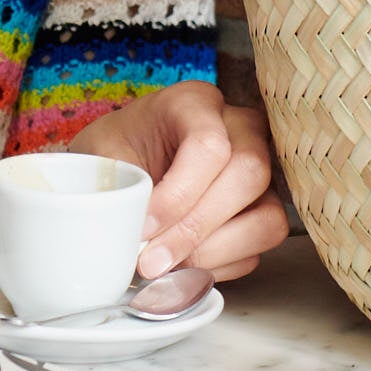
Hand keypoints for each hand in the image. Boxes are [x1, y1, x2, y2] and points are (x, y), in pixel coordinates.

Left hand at [70, 81, 286, 283]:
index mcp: (195, 104)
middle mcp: (240, 131)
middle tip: (151, 260)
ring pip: (268, 217)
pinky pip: (260, 244)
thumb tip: (134, 238)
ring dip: (214, 251)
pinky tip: (183, 265)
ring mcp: (259, 173)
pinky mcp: (263, 210)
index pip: (209, 145)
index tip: (143, 227)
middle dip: (196, 227)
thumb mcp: (102, 155)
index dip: (178, 195)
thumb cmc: (116, 153)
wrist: (122, 167)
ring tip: (167, 267)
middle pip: (248, 175)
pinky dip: (222, 264)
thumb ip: (118, 187)